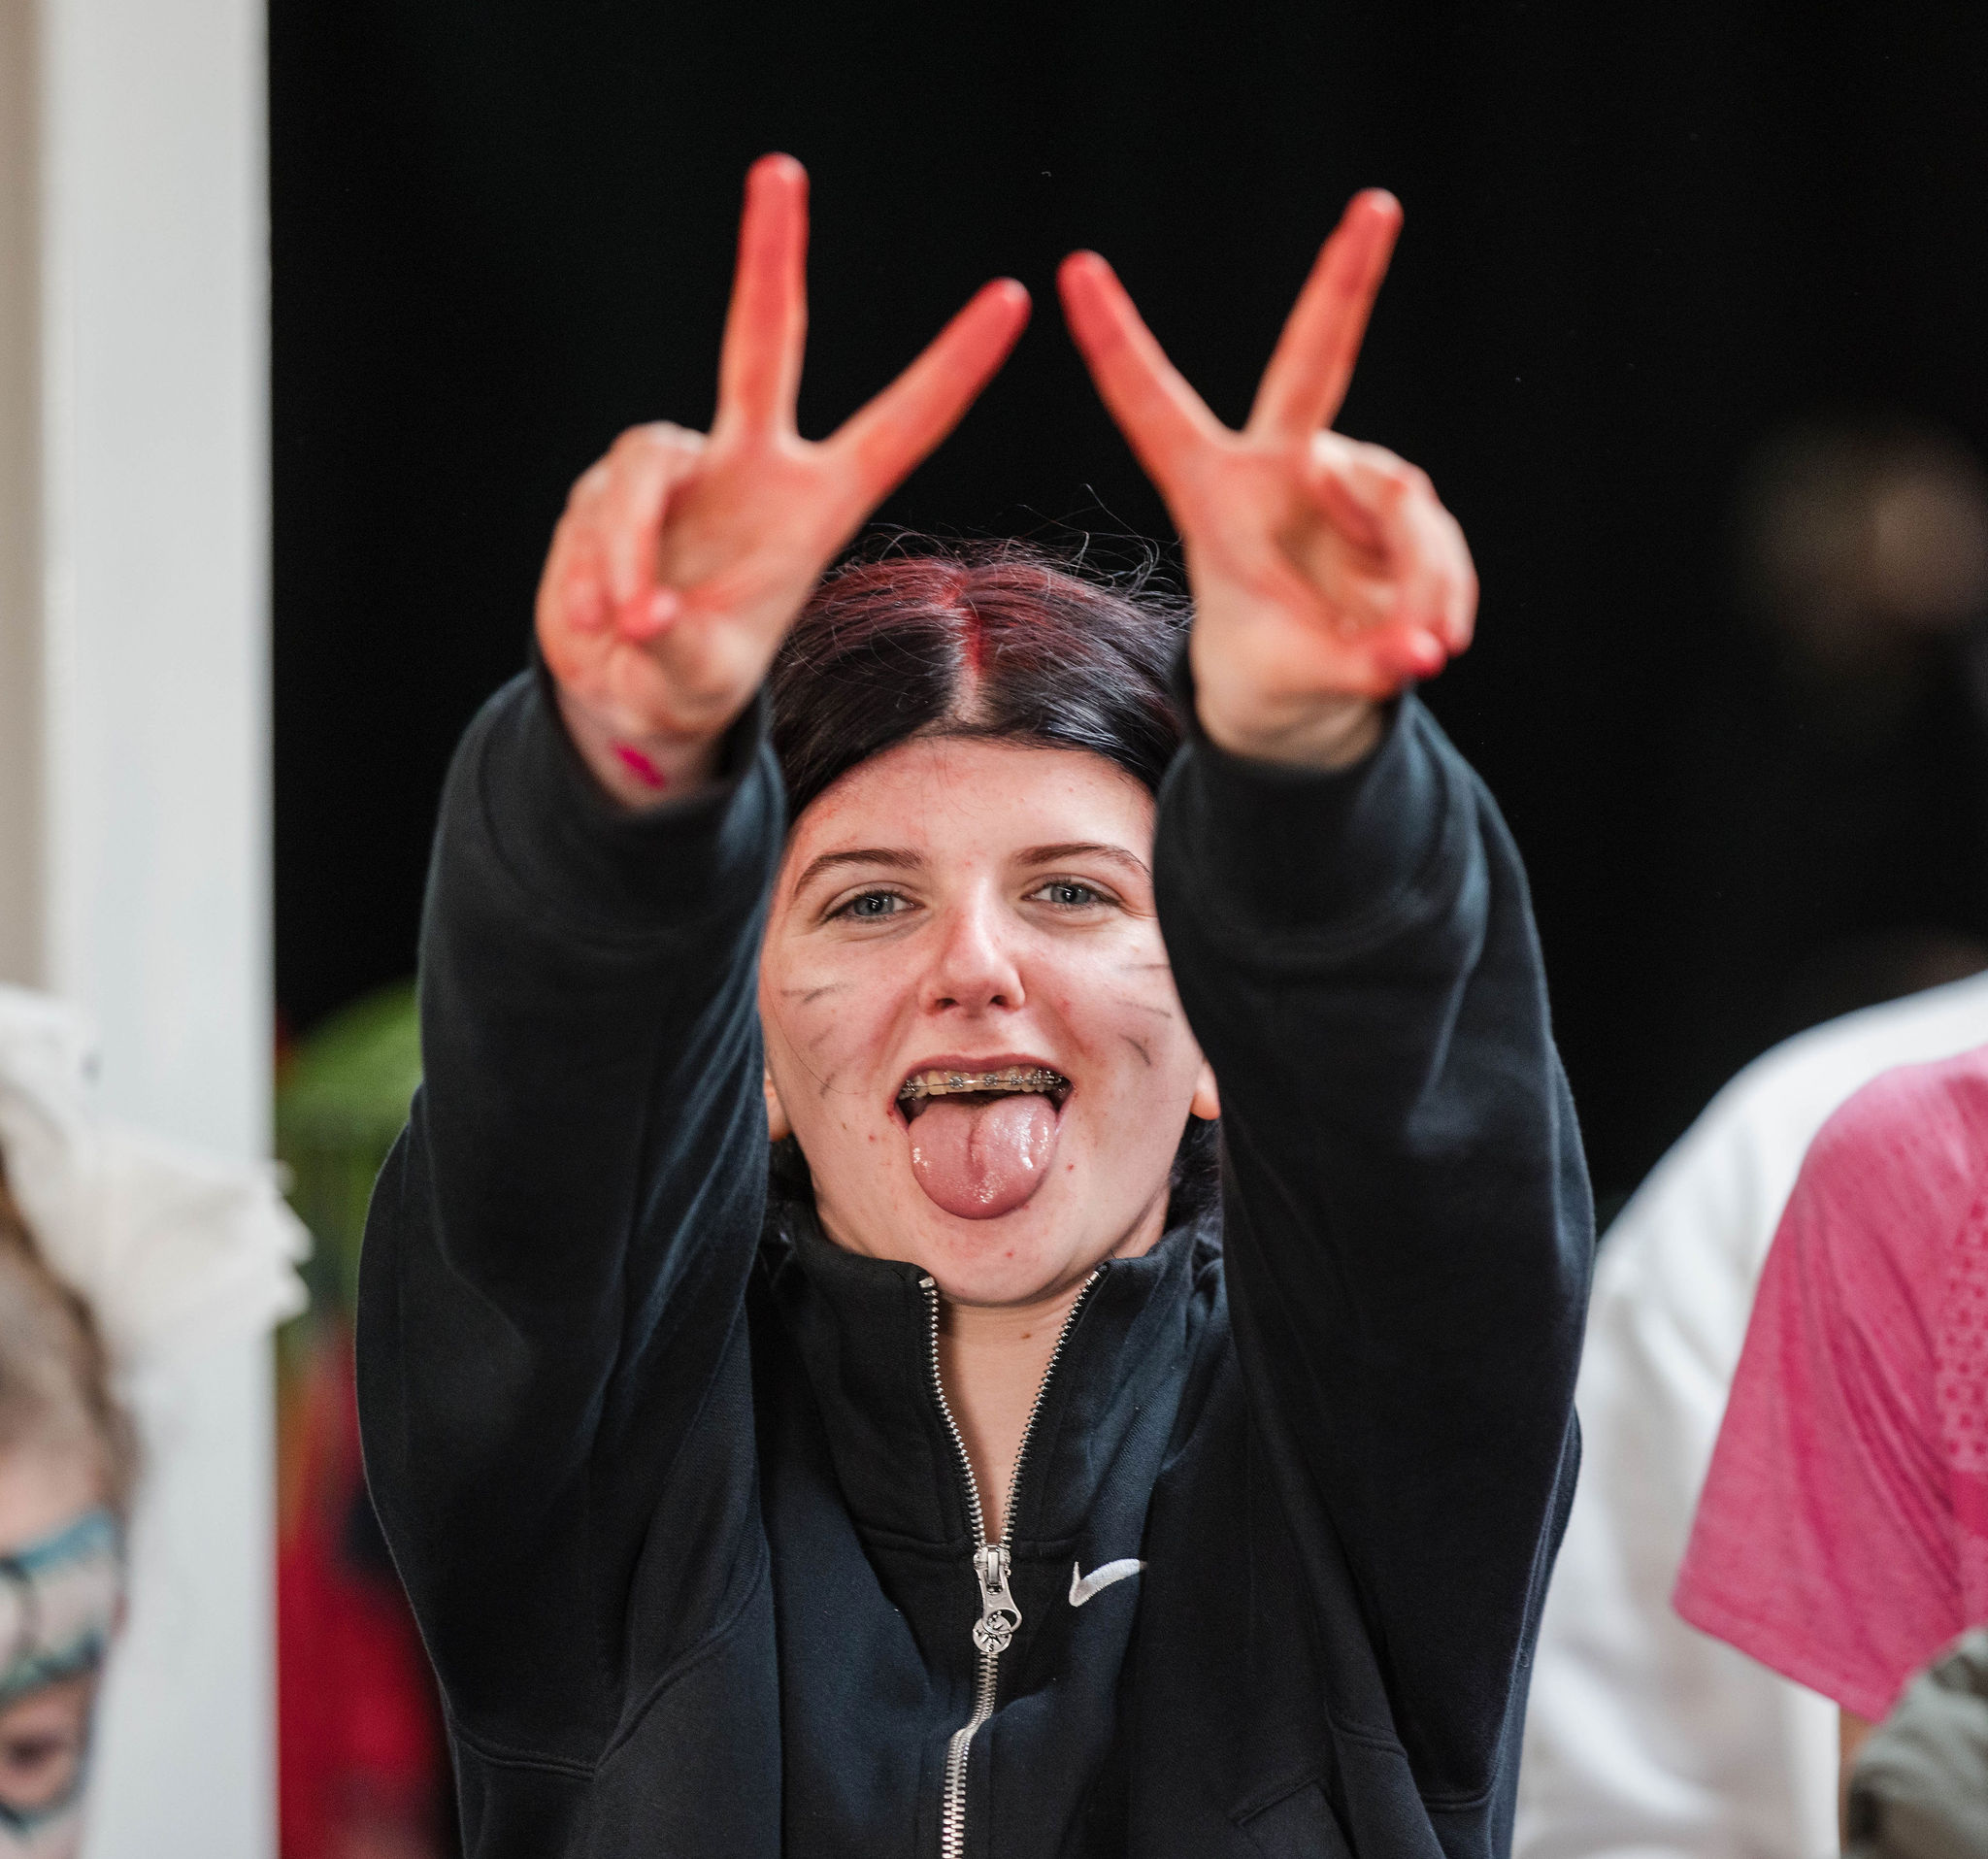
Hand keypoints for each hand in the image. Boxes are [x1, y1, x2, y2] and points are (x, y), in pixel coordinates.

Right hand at [538, 155, 1029, 802]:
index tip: (1010, 300)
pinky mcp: (610, 478)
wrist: (624, 690)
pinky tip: (601, 619)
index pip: (899, 427)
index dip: (952, 367)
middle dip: (770, 256)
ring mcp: (679, 465)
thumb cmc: (688, 682)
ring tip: (632, 626)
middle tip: (781, 169)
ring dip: (628, 553)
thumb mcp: (699, 684)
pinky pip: (598, 511)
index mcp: (814, 508)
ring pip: (644, 474)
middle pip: (764, 342)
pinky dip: (594, 569)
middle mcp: (749, 466)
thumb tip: (642, 613)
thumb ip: (682, 650)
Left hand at [1060, 192, 1475, 767]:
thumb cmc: (1266, 670)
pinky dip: (1445, 592)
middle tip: (1378, 203)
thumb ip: (1357, 667)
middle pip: (1314, 359)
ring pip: (1408, 503)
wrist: (1301, 686)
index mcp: (1211, 494)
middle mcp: (1280, 462)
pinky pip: (1437, 537)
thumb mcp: (1297, 679)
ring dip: (1425, 583)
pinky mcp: (1398, 499)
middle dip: (1346, 279)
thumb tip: (1424, 653)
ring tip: (1421, 649)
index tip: (1074, 270)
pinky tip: (1436, 638)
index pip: (1153, 410)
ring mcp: (1343, 472)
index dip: (1118, 343)